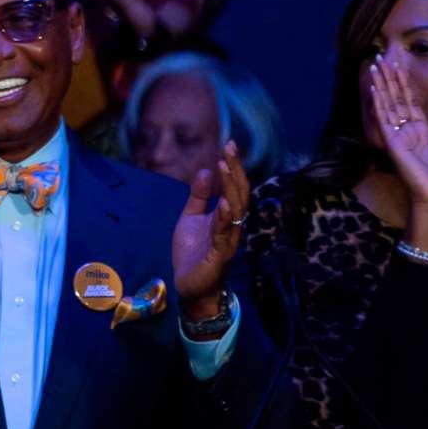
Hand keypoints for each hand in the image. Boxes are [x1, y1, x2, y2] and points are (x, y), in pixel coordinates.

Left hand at [172, 141, 249, 312]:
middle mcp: (232, 226)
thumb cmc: (193, 251)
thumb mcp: (191, 217)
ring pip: (235, 213)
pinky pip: (224, 235)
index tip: (230, 144)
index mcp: (226, 216)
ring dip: (231, 190)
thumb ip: (199, 195)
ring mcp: (227, 240)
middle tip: (230, 148)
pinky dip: (224, 219)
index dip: (234, 167)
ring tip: (225, 168)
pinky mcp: (219, 255)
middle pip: (239, 195)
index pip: (234, 187)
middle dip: (236, 171)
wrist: (188, 284)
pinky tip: (222, 204)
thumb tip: (207, 170)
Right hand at [370, 60, 427, 251]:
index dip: (404, 84)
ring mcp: (398, 136)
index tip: (398, 67)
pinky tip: (375, 90)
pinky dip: (379, 104)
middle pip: (396, 99)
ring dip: (382, 85)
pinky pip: (384, 120)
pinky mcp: (393, 143)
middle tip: (382, 59)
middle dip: (390, 79)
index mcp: (422, 131)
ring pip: (388, 105)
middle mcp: (407, 131)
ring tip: (376, 66)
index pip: (410, 102)